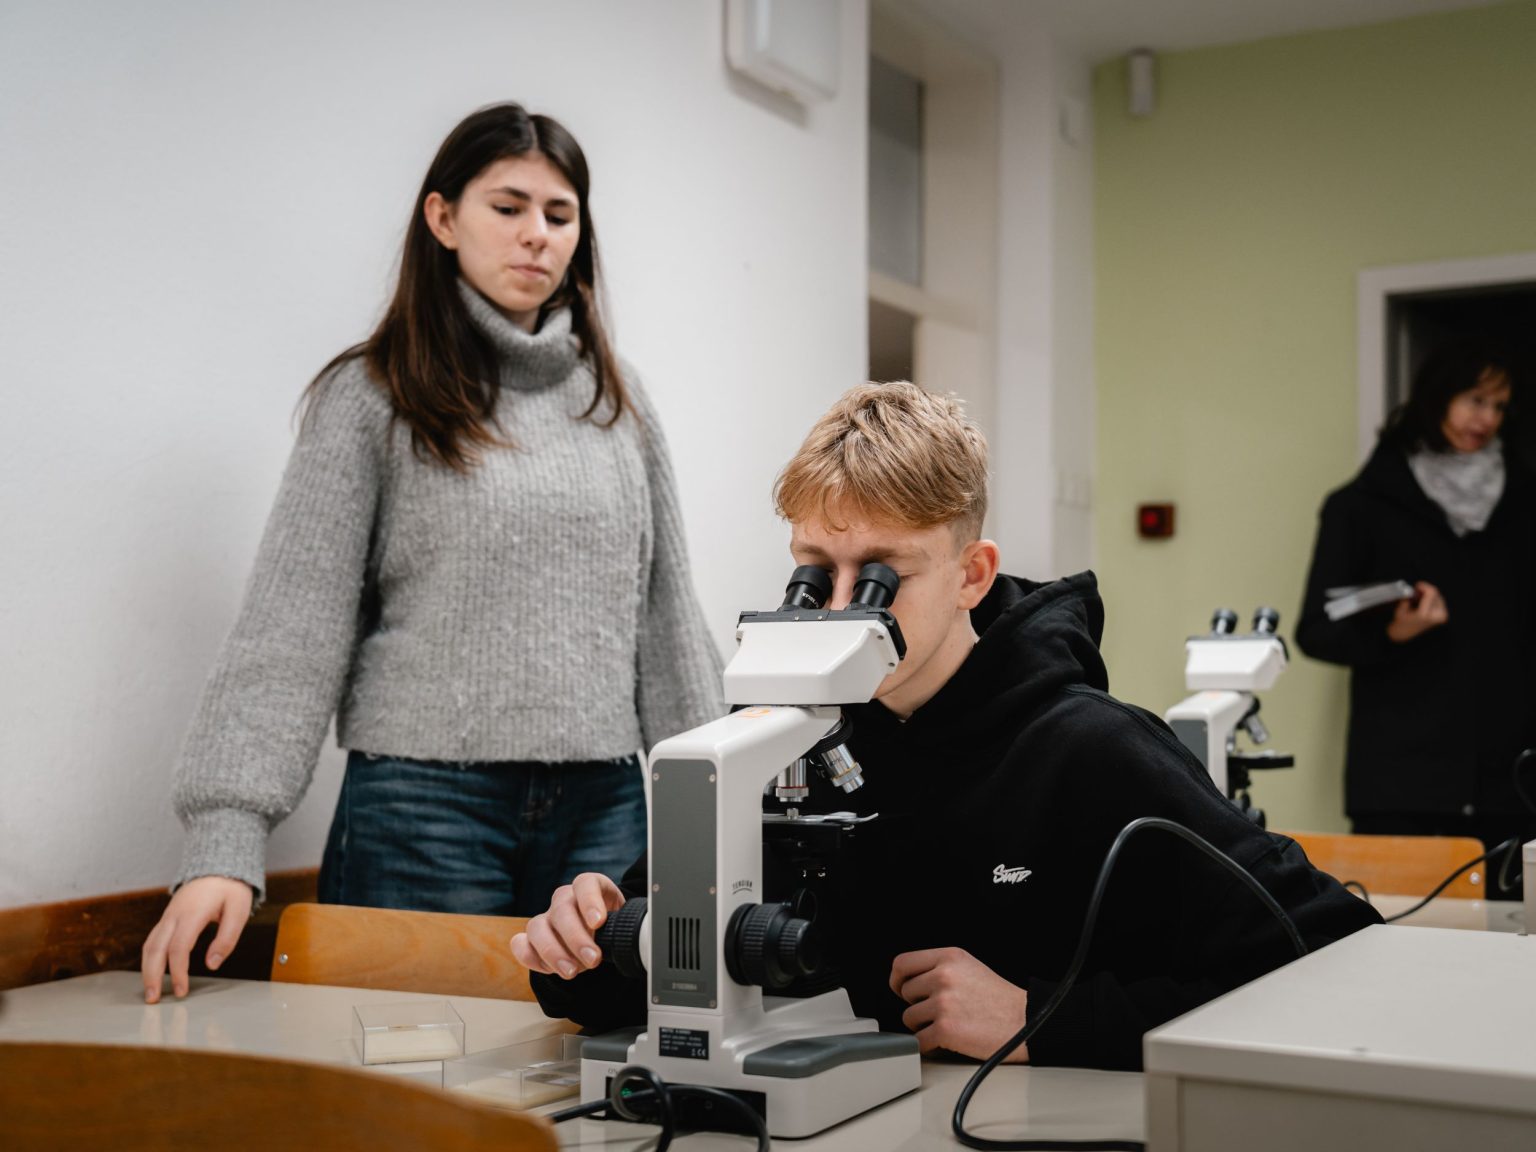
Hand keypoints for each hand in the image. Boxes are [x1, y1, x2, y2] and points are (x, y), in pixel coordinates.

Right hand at [141, 876, 252, 1003]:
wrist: (218, 865)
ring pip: (149, 945)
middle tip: (153, 999)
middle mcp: (174, 915)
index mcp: (192, 913)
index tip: (182, 991)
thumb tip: (212, 964)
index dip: (178, 972)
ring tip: (151, 991)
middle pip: (155, 949)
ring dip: (147, 969)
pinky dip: (150, 958)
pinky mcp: (167, 918)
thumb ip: (227, 938)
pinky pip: (153, 939)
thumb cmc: (230, 888)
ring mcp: (168, 916)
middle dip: (152, 976)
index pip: (178, 947)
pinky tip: (153, 972)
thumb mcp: (239, 910)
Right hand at [511, 873, 626, 979]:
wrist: (599, 937)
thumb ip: (626, 927)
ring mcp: (547, 918)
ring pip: (537, 926)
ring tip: (572, 972)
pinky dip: (531, 957)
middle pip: (562, 909)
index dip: (590, 901)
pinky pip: (520, 944)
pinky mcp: (533, 938)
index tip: (599, 922)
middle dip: (576, 938)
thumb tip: (632, 936)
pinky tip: (549, 969)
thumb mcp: (624, 922)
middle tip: (593, 959)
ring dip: (553, 952)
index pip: (585, 883)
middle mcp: (565, 900)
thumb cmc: (612, 927)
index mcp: (590, 888)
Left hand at [889, 947, 1029, 1061]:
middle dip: (918, 1005)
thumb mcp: (969, 967)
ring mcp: (943, 1002)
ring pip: (909, 1017)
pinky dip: (929, 1045)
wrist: (1025, 1021)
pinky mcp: (945, 1029)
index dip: (897, 979)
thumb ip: (939, 968)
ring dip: (924, 1026)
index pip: (902, 963)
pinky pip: (919, 1040)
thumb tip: (908, 981)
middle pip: (905, 992)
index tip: (900, 989)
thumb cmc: (1000, 999)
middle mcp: (944, 976)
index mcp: (949, 957)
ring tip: (948, 1025)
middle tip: (940, 1012)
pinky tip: (945, 1042)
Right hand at [1386, 581, 1447, 642]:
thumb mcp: (1401, 609)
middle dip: (1425, 590)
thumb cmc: (1402, 623)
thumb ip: (1409, 597)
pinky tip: (1424, 601)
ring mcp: (1441, 617)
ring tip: (1418, 598)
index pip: (1431, 593)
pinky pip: (1440, 602)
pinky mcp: (1443, 616)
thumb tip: (1414, 589)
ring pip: (1438, 597)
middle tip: (1416, 591)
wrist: (1405, 634)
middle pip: (1436, 594)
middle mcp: (1435, 616)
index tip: (1416, 585)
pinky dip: (1431, 599)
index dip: (1424, 586)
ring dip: (1428, 595)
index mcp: (1424, 614)